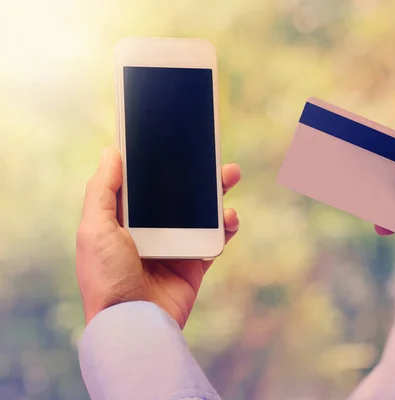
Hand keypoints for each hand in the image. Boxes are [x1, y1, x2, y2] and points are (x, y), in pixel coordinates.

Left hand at [76, 147, 240, 327]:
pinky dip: (225, 226)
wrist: (134, 325)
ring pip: (200, 212)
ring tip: (229, 178)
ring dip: (216, 194)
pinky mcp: (194, 263)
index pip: (141, 184)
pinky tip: (229, 217)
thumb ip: (102, 189)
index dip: (155, 163)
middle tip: (213, 157)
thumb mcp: (94, 228)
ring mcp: (173, 246)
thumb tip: (110, 151)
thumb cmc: (107, 278)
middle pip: (176, 194)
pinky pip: (215, 239)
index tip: (170, 141)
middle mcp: (148, 231)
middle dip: (196, 174)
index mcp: (121, 220)